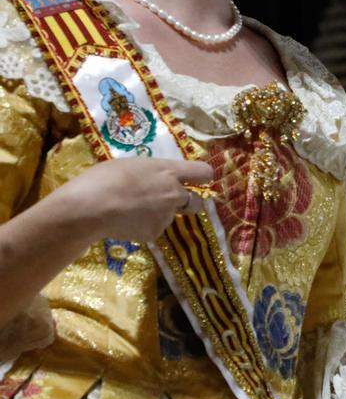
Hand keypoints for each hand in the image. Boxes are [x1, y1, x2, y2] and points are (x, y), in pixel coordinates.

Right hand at [56, 157, 213, 243]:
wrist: (90, 207)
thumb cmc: (104, 178)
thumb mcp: (131, 165)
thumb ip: (150, 173)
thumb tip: (153, 179)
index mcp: (169, 171)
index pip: (203, 172)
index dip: (203, 176)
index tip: (198, 179)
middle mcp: (175, 193)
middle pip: (196, 201)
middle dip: (188, 202)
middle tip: (169, 202)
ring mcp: (167, 215)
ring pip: (171, 216)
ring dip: (159, 214)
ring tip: (131, 211)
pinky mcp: (155, 233)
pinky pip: (153, 229)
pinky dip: (143, 227)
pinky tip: (124, 222)